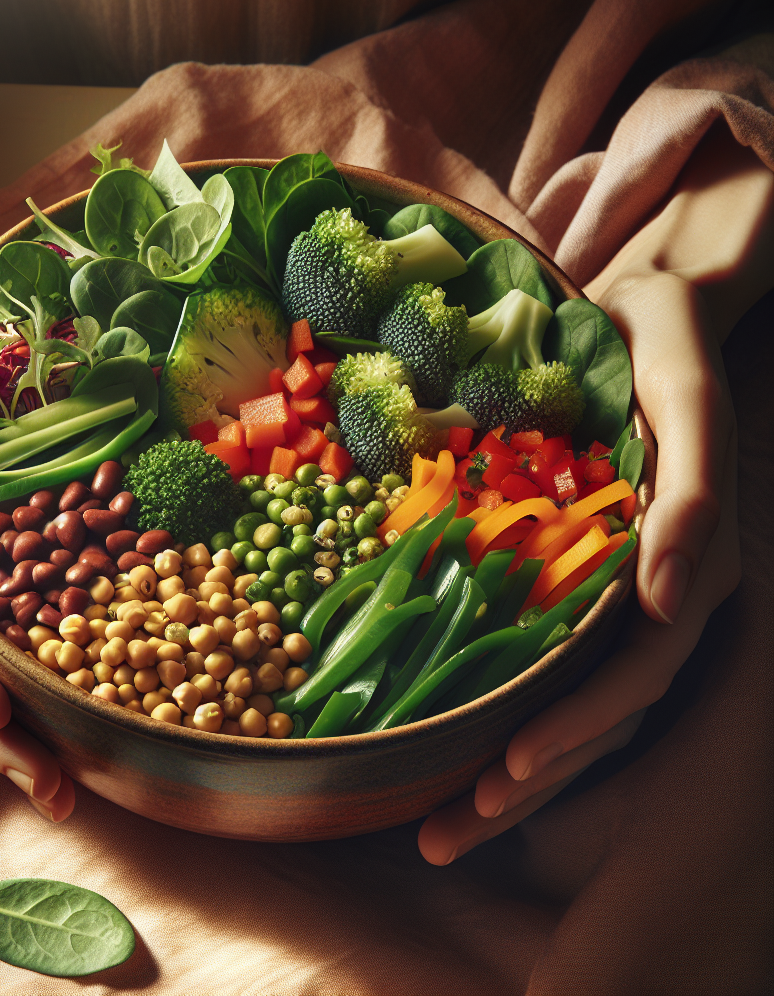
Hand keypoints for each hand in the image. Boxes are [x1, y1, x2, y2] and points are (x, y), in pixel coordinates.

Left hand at [417, 122, 771, 863]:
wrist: (645, 312)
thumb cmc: (656, 338)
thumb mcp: (681, 386)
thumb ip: (694, 479)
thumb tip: (667, 596)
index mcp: (686, 553)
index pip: (638, 663)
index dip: (581, 720)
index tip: (512, 767)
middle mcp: (665, 584)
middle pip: (606, 707)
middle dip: (537, 772)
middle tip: (457, 827)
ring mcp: (628, 588)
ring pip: (584, 704)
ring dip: (521, 774)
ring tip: (447, 829)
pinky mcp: (589, 579)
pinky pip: (559, 663)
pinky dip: (513, 715)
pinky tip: (460, 762)